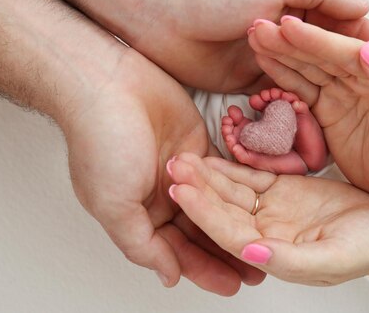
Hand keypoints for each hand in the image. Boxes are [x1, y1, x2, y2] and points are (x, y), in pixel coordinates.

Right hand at [60, 50, 264, 295]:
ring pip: (216, 206)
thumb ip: (140, 244)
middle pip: (201, 232)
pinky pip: (223, 173)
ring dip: (237, 223)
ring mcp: (182, 171)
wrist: (108, 83)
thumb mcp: (113, 204)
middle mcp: (162, 196)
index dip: (203, 269)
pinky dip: (239, 189)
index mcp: (139, 215)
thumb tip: (167, 276)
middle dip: (226, 252)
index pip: (176, 251)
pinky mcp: (198, 145)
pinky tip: (261, 204)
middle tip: (257, 270)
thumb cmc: (101, 141)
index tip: (231, 285)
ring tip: (267, 241)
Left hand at [126, 0, 368, 92]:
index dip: (365, 36)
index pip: (340, 20)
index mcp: (296, 1)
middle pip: (328, 53)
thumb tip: (362, 4)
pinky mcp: (249, 82)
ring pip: (308, 76)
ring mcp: (269, 59)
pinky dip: (297, 105)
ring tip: (358, 110)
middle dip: (353, 69)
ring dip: (329, 91)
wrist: (161, 15)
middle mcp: (287, 31)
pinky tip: (319, 118)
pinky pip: (281, 95)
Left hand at [168, 154, 368, 284]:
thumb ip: (292, 259)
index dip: (203, 213)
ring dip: (207, 176)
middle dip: (196, 189)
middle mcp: (264, 232)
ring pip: (231, 192)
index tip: (181, 191)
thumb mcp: (334, 256)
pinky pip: (250, 176)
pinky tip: (210, 156)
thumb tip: (251, 253)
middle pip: (222, 210)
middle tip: (173, 165)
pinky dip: (230, 166)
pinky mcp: (281, 189)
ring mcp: (271, 210)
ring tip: (183, 157)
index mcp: (272, 253)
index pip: (228, 233)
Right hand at [247, 19, 368, 217]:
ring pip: (306, 67)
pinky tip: (264, 60)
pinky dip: (281, 74)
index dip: (316, 39)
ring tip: (255, 37)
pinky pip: (300, 87)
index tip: (288, 26)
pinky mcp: (325, 108)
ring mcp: (340, 92)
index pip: (345, 51)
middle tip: (259, 27)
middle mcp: (360, 76)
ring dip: (281, 52)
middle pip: (320, 54)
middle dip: (289, 40)